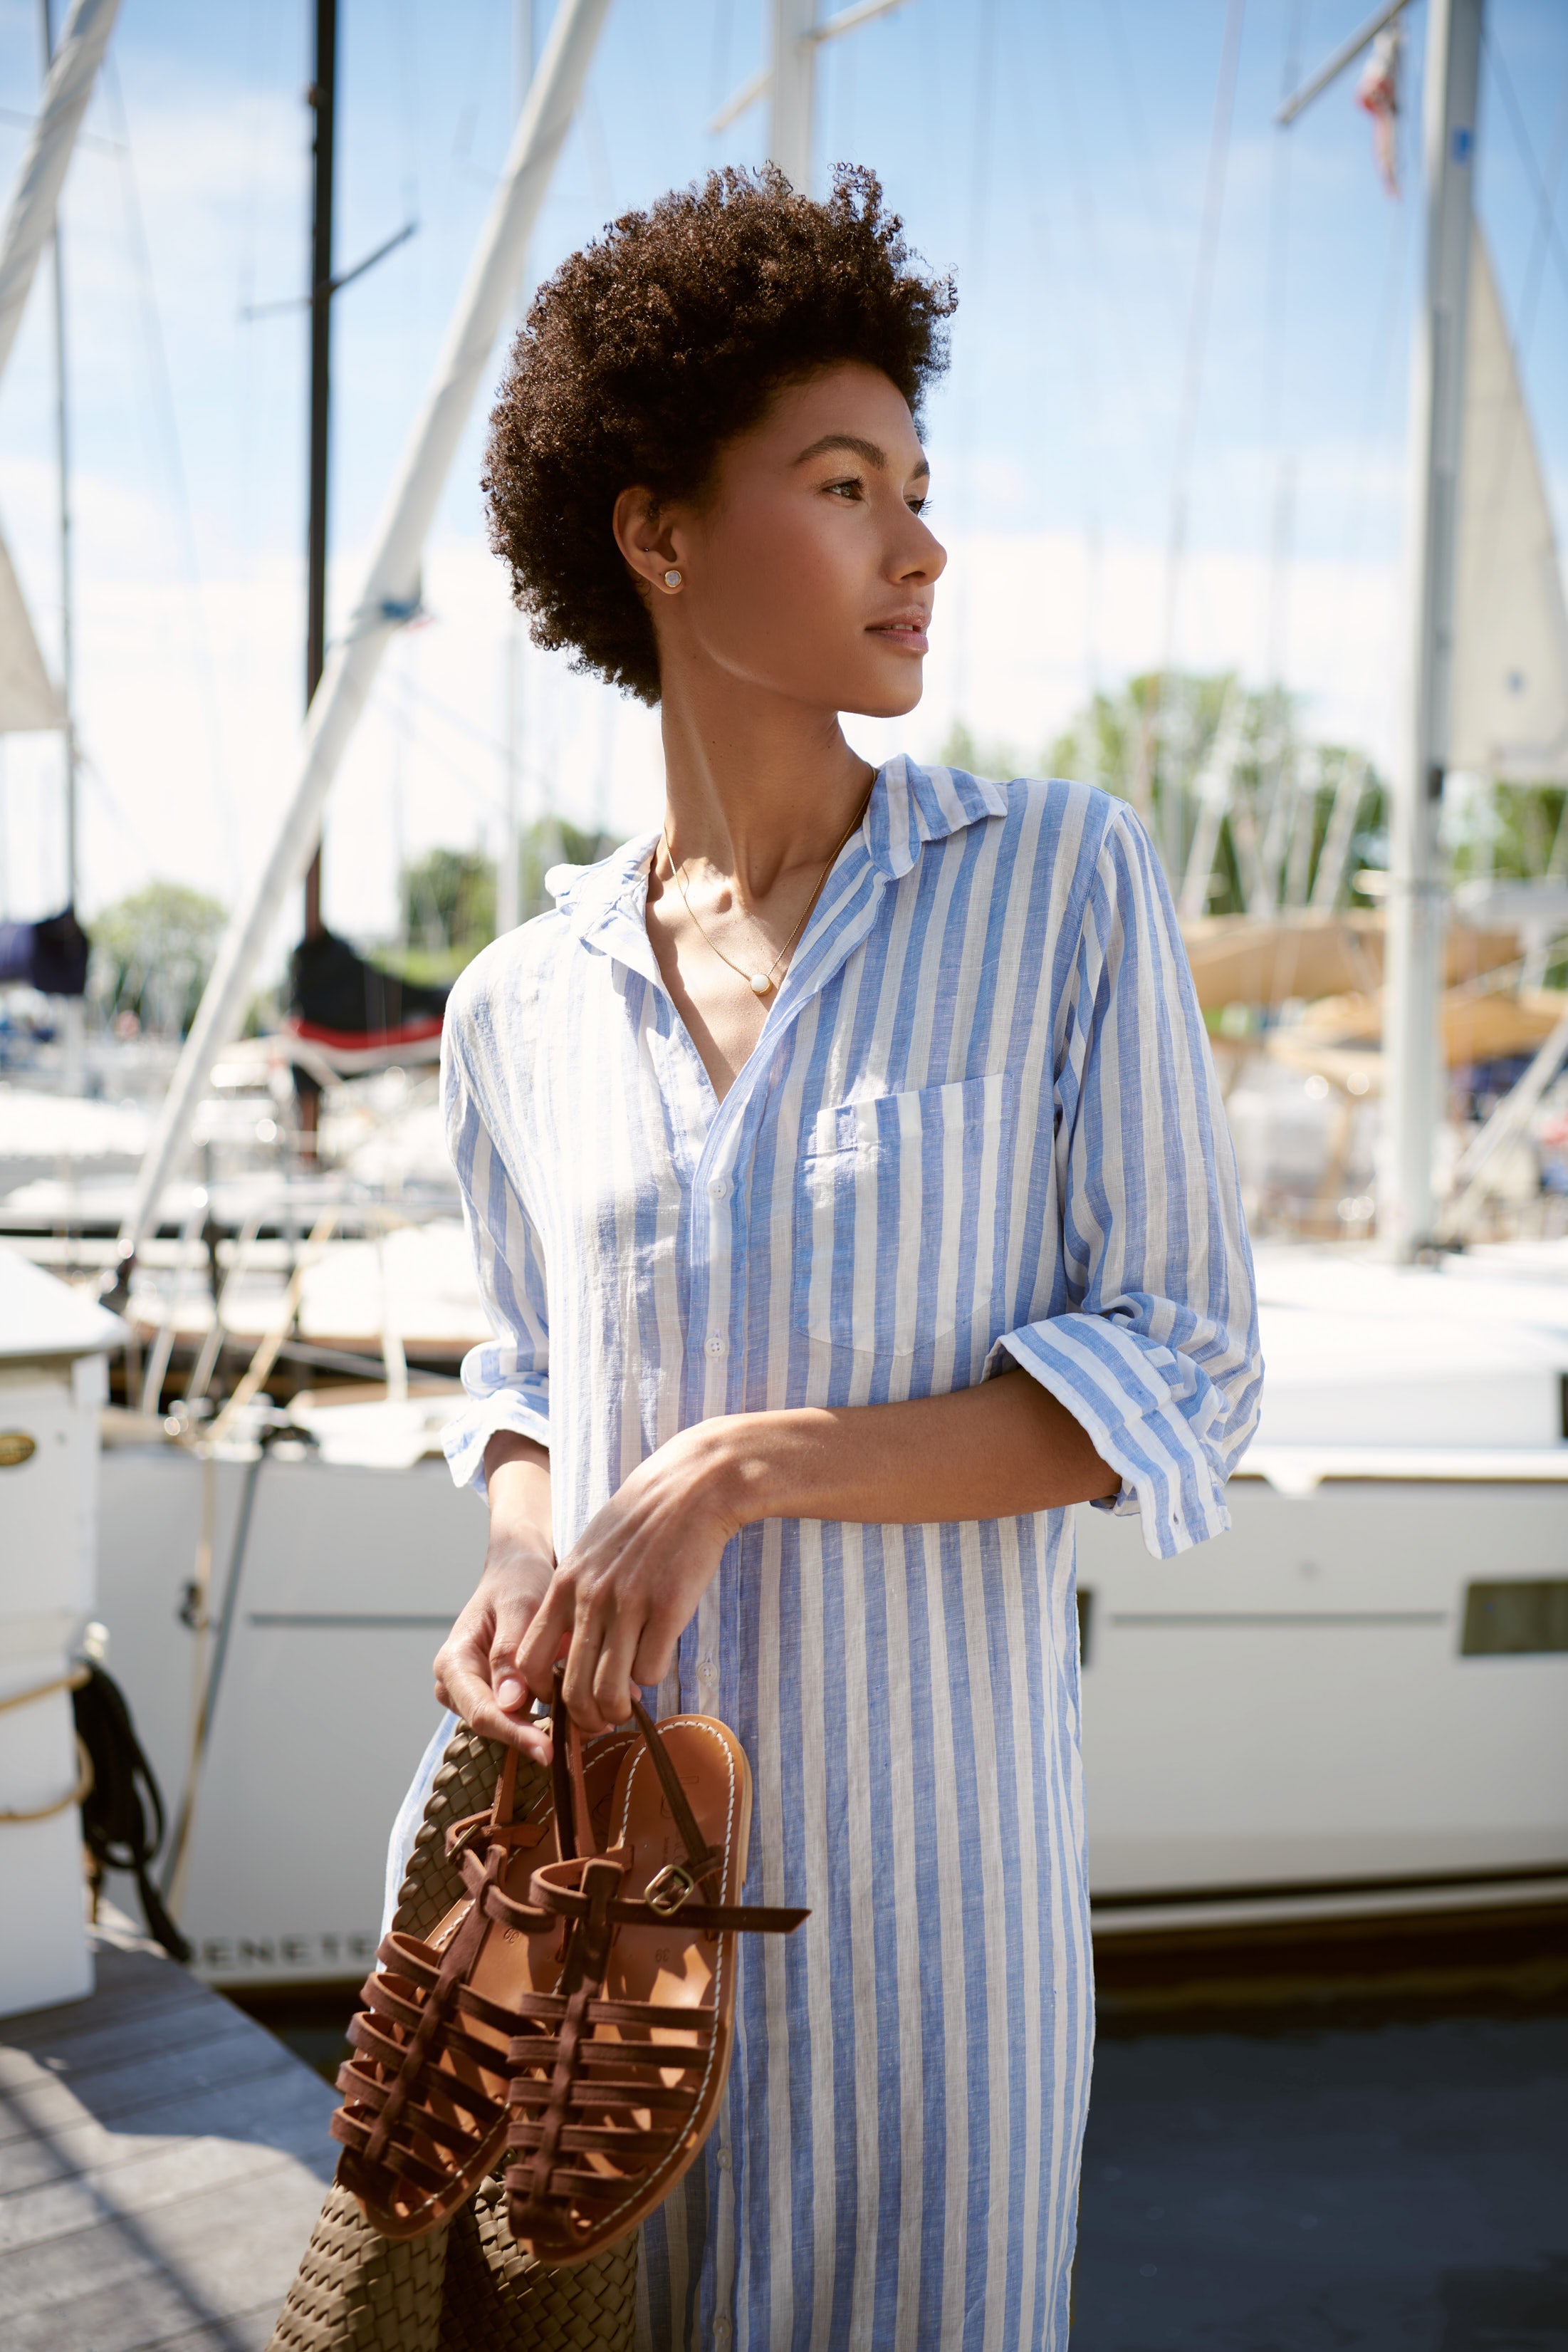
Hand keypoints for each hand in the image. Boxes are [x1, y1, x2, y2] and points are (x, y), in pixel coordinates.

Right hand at [433, 1437, 556, 1760]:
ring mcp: (476, 1693)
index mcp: (453, 1663)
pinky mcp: (499, 1695)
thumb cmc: (517, 1581)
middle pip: (495, 1725)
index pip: (482, 1711)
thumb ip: (510, 1653)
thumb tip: (510, 1704)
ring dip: (548, 1728)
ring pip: (510, 1725)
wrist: (520, 1568)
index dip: (515, 1734)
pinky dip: (553, 1715)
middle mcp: (457, 1685)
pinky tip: (587, 1714)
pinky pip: (522, 1715)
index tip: (548, 1750)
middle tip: (586, 1737)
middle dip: (536, 1736)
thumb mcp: (518, 1607)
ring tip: (595, 1725)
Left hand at [516, 1423, 738, 1734]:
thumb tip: (565, 1642)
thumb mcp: (589, 1549)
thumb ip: (573, 1593)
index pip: (528, 1660)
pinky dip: (652, 1678)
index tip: (559, 1698)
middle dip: (584, 1717)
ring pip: (610, 1690)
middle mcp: (590, 1599)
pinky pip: (651, 1671)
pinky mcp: (668, 1610)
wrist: (691, 1487)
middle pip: (570, 1688)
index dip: (540, 1692)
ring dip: (618, 1709)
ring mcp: (629, 1606)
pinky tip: (657, 1660)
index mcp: (564, 1584)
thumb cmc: (641, 1519)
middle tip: (600, 1720)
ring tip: (627, 1707)